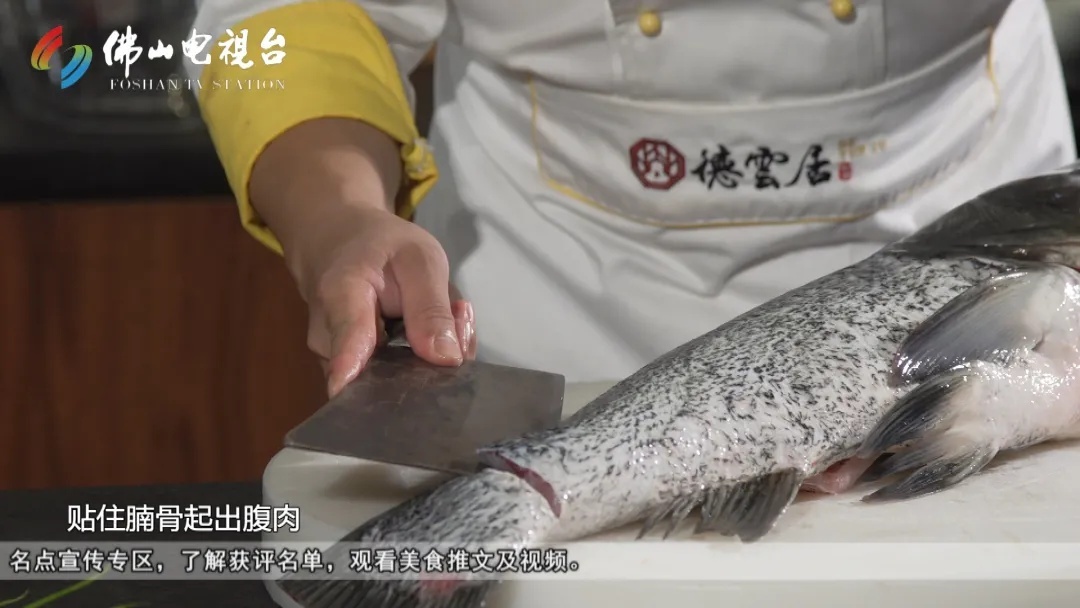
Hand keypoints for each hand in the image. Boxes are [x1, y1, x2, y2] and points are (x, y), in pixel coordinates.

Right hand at [246, 117, 475, 397]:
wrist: (336, 236)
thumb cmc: (380, 244)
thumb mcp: (420, 258)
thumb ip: (433, 309)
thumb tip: (448, 360)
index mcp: (343, 297)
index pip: (345, 341)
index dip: (352, 367)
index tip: (351, 389)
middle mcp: (329, 335)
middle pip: (381, 370)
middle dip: (429, 356)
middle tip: (461, 317)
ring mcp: (333, 355)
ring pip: (389, 374)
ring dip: (428, 352)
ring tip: (450, 313)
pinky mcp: (346, 365)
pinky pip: (387, 373)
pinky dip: (418, 357)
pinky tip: (435, 328)